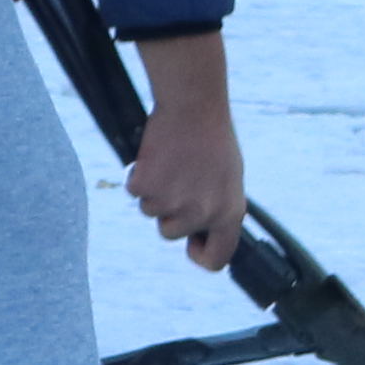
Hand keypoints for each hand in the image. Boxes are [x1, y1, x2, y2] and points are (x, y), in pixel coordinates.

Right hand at [123, 28, 249, 269]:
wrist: (194, 105)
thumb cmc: (212, 138)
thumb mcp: (228, 179)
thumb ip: (217, 208)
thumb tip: (205, 232)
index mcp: (230, 212)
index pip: (217, 259)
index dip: (201, 254)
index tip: (192, 242)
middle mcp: (203, 213)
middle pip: (171, 233)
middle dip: (169, 210)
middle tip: (180, 177)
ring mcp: (174, 202)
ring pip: (151, 211)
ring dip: (155, 191)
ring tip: (172, 162)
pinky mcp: (148, 187)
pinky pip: (135, 191)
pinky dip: (139, 175)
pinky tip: (156, 155)